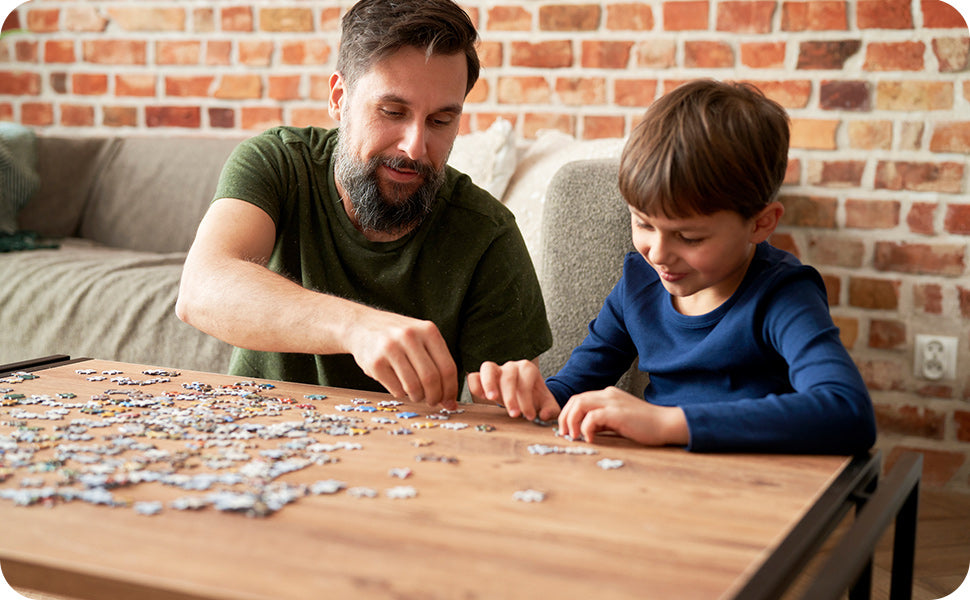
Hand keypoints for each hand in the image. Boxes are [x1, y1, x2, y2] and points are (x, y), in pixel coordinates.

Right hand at [344, 309, 458, 409]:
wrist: (361, 325)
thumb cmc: (397, 336)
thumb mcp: (420, 337)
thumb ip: (437, 362)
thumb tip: (450, 400)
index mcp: (428, 330)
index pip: (447, 367)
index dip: (450, 389)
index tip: (449, 400)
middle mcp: (410, 336)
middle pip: (431, 379)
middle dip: (435, 397)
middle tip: (433, 402)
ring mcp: (390, 348)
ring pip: (414, 387)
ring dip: (418, 397)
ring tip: (417, 395)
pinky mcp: (375, 362)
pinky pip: (396, 389)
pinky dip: (401, 394)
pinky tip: (400, 387)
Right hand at [467, 360, 559, 421]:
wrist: (526, 394)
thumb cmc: (536, 399)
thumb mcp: (547, 404)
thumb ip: (550, 410)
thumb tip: (543, 416)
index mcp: (528, 369)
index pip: (526, 382)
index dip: (528, 400)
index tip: (530, 417)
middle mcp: (511, 366)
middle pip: (508, 377)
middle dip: (511, 397)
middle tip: (514, 415)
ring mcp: (496, 369)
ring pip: (488, 368)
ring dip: (489, 383)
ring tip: (492, 399)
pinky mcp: (482, 377)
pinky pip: (474, 376)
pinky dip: (475, 385)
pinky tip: (482, 398)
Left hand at [558, 387, 687, 445]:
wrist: (666, 424)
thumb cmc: (644, 426)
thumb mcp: (617, 421)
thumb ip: (601, 422)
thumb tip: (582, 430)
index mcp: (607, 395)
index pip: (579, 399)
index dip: (568, 414)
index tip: (566, 430)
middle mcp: (607, 394)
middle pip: (575, 399)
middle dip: (565, 417)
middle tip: (565, 434)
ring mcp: (612, 401)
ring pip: (580, 404)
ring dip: (571, 421)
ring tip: (574, 437)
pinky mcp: (617, 412)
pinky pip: (592, 416)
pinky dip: (585, 428)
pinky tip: (590, 439)